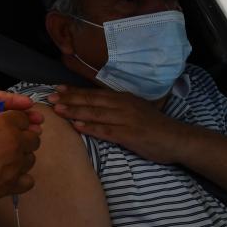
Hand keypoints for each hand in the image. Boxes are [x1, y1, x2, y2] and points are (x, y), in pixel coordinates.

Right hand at [0, 111, 39, 205]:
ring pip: (31, 158)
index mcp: (4, 124)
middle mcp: (14, 142)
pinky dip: (22, 179)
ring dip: (22, 158)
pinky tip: (10, 176)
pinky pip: (28, 181)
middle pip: (33, 138)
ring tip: (6, 161)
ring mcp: (15, 165)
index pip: (23, 118)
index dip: (17, 122)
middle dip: (23, 139)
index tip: (12, 126)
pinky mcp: (11, 185)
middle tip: (8, 144)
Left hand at [48, 85, 192, 163]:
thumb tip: (95, 107)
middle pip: (91, 101)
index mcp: (123, 98)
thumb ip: (116, 107)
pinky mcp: (129, 134)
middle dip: (69, 99)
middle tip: (49, 97)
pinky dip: (91, 128)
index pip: (94, 93)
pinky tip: (77, 126)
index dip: (74, 91)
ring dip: (75, 111)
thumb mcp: (135, 109)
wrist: (176, 138)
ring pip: (95, 113)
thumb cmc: (154, 126)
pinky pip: (106, 130)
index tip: (57, 88)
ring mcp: (126, 119)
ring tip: (57, 110)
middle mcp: (123, 105)